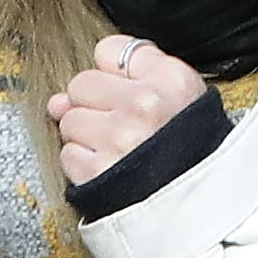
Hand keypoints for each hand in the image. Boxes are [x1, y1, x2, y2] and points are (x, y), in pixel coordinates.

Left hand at [50, 35, 204, 186]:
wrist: (198, 206)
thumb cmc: (189, 150)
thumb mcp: (181, 97)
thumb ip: (130, 74)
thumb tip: (60, 97)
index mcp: (171, 80)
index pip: (109, 50)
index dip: (113, 76)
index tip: (127, 95)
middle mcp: (146, 104)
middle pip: (81, 84)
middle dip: (92, 107)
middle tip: (122, 128)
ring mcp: (120, 139)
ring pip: (70, 121)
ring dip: (86, 138)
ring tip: (118, 151)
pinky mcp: (99, 172)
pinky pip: (68, 155)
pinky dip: (83, 166)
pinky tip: (109, 169)